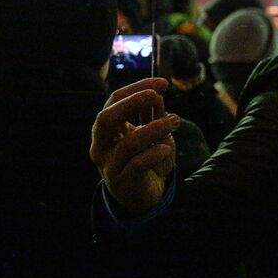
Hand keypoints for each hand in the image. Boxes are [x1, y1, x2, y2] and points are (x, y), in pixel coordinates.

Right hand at [90, 77, 177, 215]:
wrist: (145, 193)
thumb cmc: (146, 157)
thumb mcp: (152, 131)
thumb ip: (153, 113)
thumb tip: (157, 92)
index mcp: (107, 129)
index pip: (113, 101)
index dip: (137, 88)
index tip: (163, 83)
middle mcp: (102, 146)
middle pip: (105, 119)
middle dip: (130, 103)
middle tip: (155, 95)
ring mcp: (110, 165)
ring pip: (127, 144)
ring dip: (154, 129)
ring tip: (175, 121)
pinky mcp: (123, 182)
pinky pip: (136, 165)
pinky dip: (153, 153)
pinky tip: (167, 148)